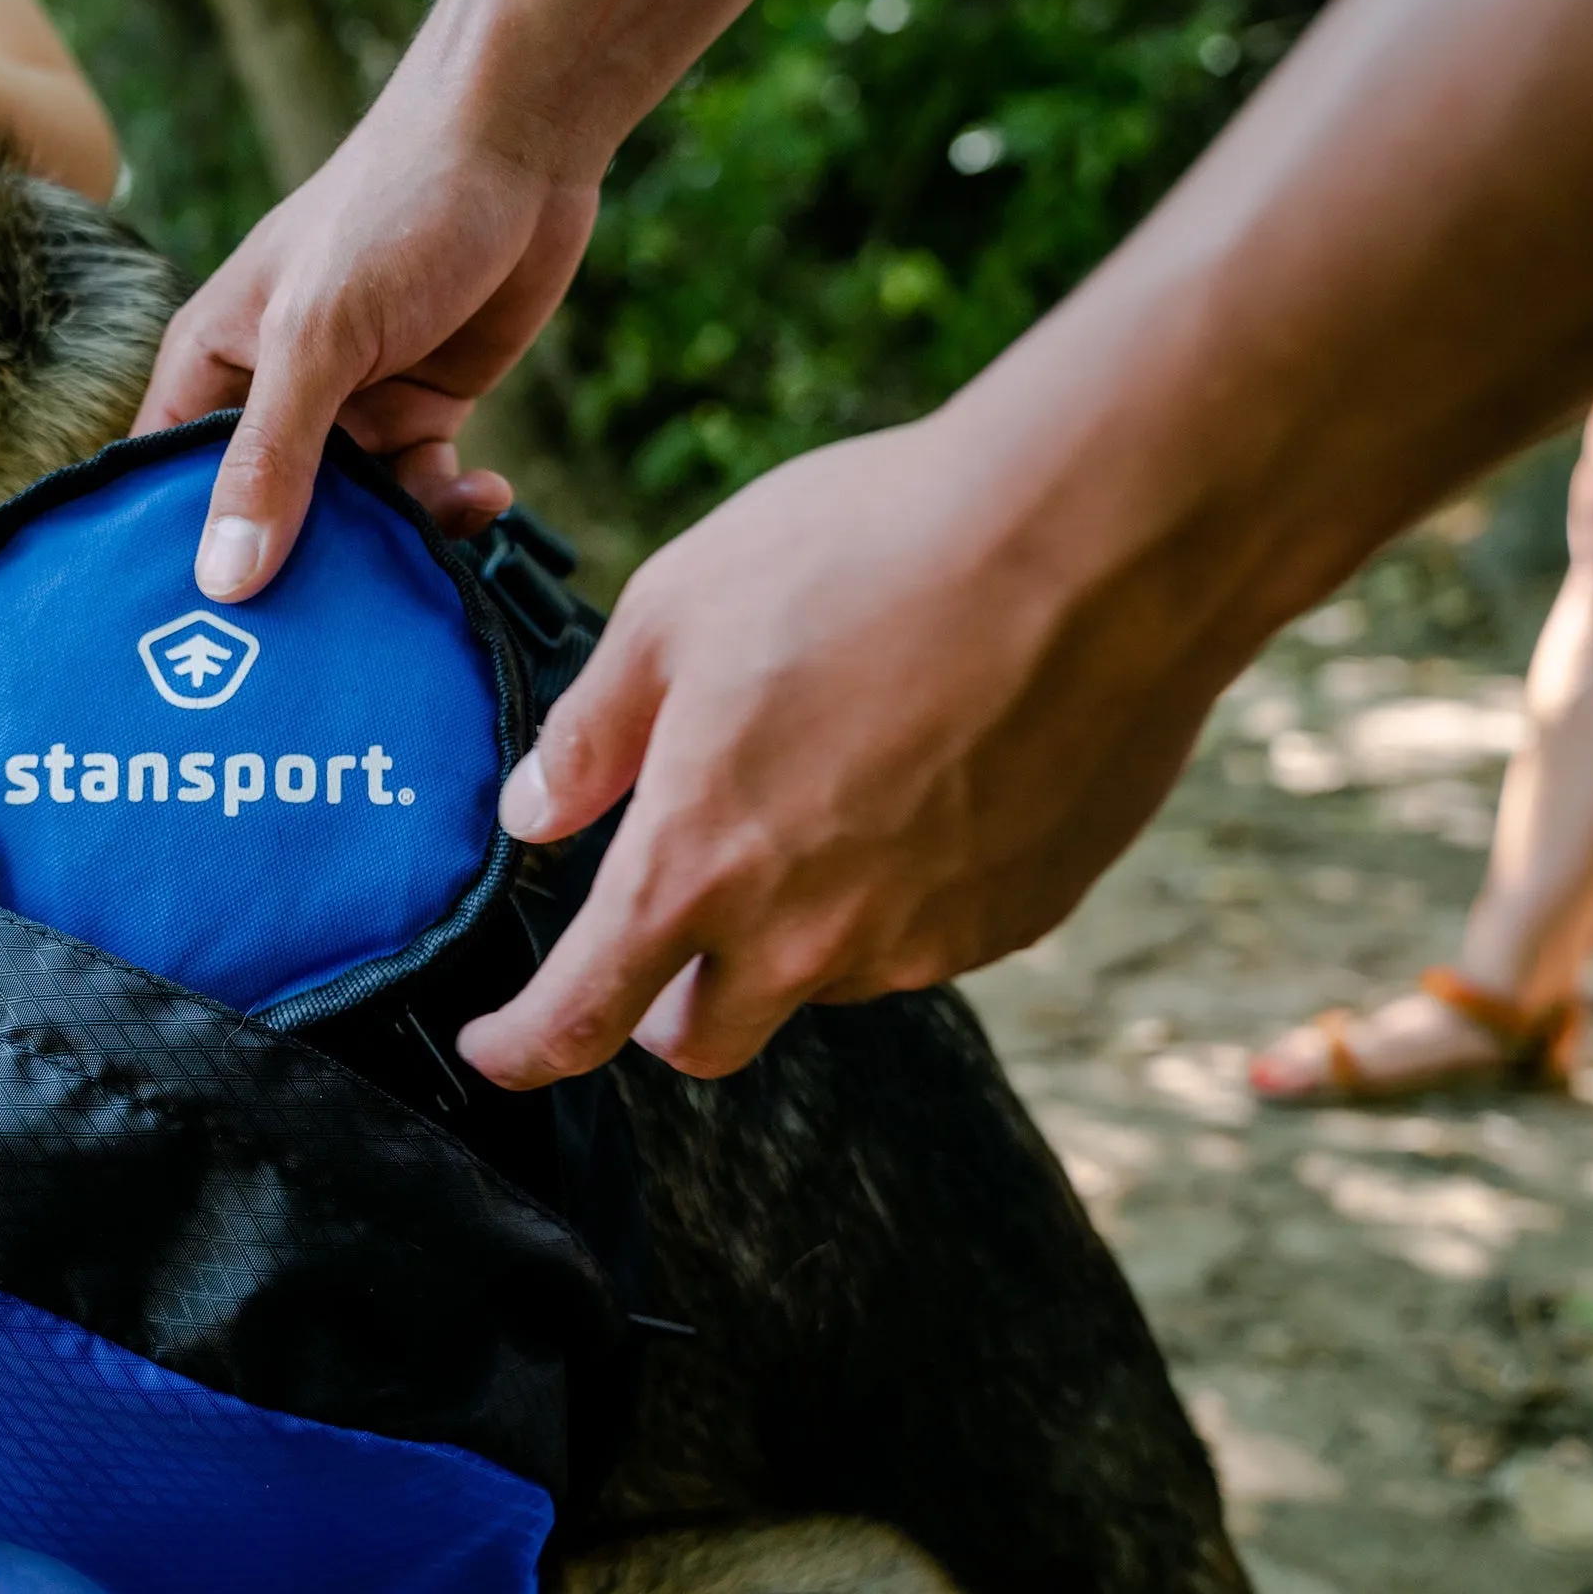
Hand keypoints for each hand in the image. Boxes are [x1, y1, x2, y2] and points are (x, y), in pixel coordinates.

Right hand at [131, 96, 596, 596]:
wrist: (518, 144)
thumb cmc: (392, 209)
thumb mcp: (317, 338)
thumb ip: (272, 457)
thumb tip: (224, 580)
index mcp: (210, 368)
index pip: (164, 486)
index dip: (173, 560)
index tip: (191, 645)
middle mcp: (270, 399)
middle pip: (262, 520)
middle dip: (294, 575)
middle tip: (319, 649)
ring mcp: (349, 410)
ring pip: (351, 519)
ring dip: (388, 548)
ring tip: (425, 565)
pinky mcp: (421, 412)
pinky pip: (421, 493)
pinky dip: (450, 508)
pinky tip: (487, 495)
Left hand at [454, 414, 1235, 1088]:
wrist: (1094, 543)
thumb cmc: (865, 552)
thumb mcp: (676, 610)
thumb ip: (591, 733)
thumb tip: (530, 812)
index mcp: (695, 866)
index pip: (583, 1015)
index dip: (523, 1048)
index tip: (498, 1051)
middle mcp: (804, 936)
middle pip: (704, 1038)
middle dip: (663, 1007)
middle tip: (666, 924)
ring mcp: (920, 938)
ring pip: (820, 979)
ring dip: (792, 928)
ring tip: (824, 785)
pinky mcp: (1016, 919)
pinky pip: (924, 936)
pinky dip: (895, 892)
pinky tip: (923, 779)